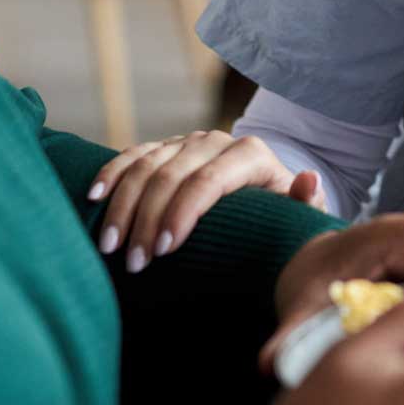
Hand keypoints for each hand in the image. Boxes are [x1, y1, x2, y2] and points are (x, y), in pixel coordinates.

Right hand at [87, 130, 325, 271]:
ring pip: (146, 165)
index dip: (183, 213)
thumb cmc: (280, 216)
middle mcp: (216, 141)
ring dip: (123, 206)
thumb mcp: (298, 215)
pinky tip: (93, 198)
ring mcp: (187, 141)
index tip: (165, 251)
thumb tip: (309, 180)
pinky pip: (131, 156)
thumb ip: (305, 203)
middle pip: (171, 174)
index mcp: (251, 155)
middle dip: (149, 220)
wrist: (265, 197)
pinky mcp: (164, 147)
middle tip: (135, 263)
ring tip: (110, 246)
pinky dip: (111, 175)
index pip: (210, 180)